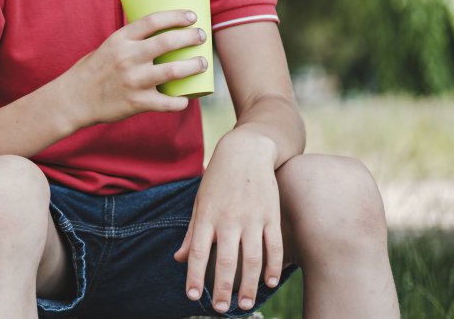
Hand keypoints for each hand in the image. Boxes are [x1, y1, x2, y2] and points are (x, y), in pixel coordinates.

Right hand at [64, 9, 205, 125]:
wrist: (73, 99)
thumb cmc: (92, 71)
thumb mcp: (107, 47)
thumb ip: (130, 41)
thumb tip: (158, 34)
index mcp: (120, 40)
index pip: (153, 21)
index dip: (176, 16)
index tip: (192, 16)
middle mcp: (127, 57)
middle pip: (168, 42)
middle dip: (191, 37)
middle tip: (201, 36)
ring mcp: (133, 80)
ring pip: (173, 71)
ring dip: (193, 66)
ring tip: (202, 63)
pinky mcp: (136, 102)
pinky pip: (167, 103)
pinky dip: (180, 101)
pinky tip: (187, 99)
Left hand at [173, 132, 282, 313]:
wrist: (246, 151)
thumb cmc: (218, 179)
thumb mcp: (200, 202)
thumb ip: (192, 233)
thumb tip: (179, 258)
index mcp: (208, 216)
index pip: (199, 252)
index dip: (195, 276)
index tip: (193, 297)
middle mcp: (229, 219)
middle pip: (226, 261)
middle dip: (222, 288)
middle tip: (220, 310)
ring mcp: (252, 218)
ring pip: (252, 258)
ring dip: (249, 285)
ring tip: (245, 305)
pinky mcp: (271, 215)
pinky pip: (274, 246)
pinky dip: (274, 266)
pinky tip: (270, 283)